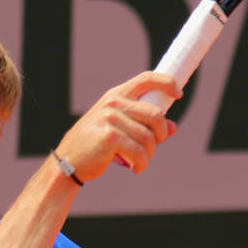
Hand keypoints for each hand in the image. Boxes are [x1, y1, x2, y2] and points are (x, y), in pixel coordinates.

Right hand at [54, 72, 181, 181]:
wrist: (68, 161)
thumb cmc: (93, 145)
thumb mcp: (117, 128)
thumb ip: (142, 124)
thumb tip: (172, 128)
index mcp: (115, 95)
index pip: (146, 79)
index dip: (166, 83)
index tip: (178, 94)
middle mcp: (113, 103)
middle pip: (155, 114)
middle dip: (160, 134)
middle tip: (154, 147)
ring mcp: (111, 119)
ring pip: (149, 138)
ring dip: (149, 154)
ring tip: (141, 162)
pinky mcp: (110, 138)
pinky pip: (139, 152)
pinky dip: (142, 164)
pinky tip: (136, 168)